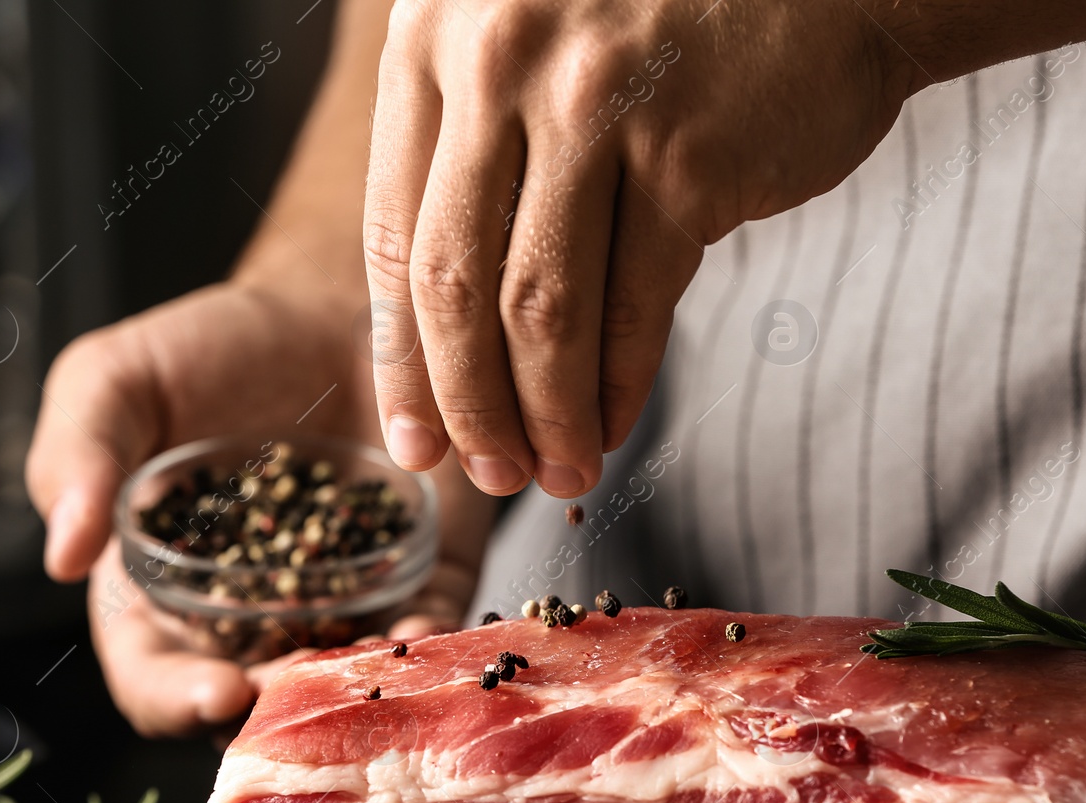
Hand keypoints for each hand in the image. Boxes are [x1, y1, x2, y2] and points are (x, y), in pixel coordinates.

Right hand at [26, 280, 493, 735]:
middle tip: (302, 680)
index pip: (156, 679)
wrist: (321, 309)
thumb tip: (63, 558)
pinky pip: (435, 630)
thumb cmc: (206, 352)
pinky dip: (437, 644)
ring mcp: (344, 608)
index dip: (176, 699)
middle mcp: (256, 622)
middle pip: (258, 703)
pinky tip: (433, 632)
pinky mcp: (423, 577)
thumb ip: (78, 458)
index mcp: (164, 597)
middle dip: (278, 709)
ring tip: (370, 663)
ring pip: (350, 685)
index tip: (217, 691)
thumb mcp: (114, 382)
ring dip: (358, 691)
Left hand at [363, 0, 913, 496]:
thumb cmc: (668, 31)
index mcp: (434, 38)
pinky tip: (612, 426)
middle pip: (453, 284)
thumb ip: (475, 162)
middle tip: (488, 474)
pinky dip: (621, 386)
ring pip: (542, 311)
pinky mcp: (689, 156)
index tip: (414, 438)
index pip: (395, 235)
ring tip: (557, 473)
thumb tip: (436, 350)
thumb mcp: (532, 56)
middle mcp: (500, 61)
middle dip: (466, 407)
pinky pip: (637, 308)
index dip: (402, 359)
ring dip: (545, 417)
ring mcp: (598, 104)